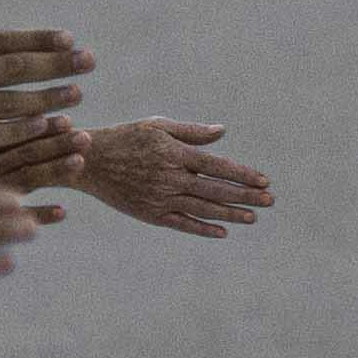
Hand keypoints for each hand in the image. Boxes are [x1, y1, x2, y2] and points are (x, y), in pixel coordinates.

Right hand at [65, 117, 271, 237]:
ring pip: (204, 209)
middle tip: (270, 201)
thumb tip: (223, 132)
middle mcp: (171, 178)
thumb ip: (191, 132)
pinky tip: (223, 231)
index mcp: (175, 154)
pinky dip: (204, 228)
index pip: (218, 166)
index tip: (265, 180)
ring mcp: (161, 198)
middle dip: (246, 196)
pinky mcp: (151, 214)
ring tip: (253, 217)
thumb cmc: (125, 138)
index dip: (243, 174)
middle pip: (217, 190)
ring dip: (231, 214)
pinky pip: (183, 224)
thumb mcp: (157, 126)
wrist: (88, 163)